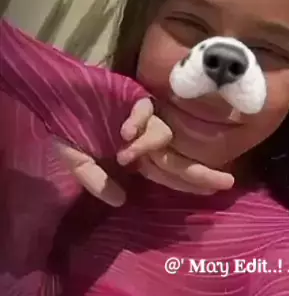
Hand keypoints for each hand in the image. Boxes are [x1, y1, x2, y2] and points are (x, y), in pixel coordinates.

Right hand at [56, 98, 234, 205]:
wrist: (55, 94)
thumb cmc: (68, 129)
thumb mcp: (77, 162)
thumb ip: (96, 181)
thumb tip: (121, 201)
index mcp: (136, 157)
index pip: (168, 173)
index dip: (188, 183)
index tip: (212, 192)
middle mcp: (145, 140)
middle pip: (177, 158)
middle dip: (199, 173)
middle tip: (225, 184)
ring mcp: (142, 119)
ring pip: (162, 134)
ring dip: (150, 146)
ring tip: (126, 155)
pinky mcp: (133, 96)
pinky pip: (145, 109)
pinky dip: (139, 120)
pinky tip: (126, 132)